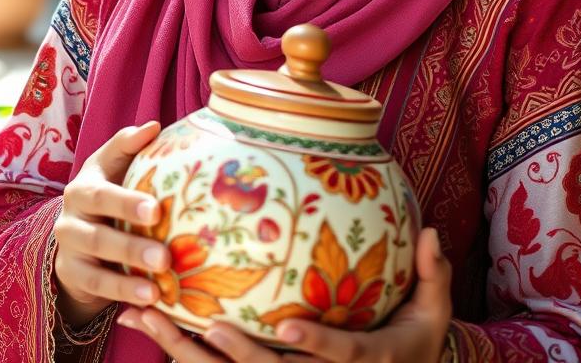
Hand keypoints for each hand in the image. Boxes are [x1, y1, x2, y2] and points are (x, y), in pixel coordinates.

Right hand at [53, 121, 170, 326]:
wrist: (80, 240)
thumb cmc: (111, 194)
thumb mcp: (117, 169)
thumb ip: (131, 147)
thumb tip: (154, 126)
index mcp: (87, 181)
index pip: (104, 180)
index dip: (127, 194)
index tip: (156, 207)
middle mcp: (71, 209)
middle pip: (99, 215)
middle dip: (129, 226)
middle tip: (162, 240)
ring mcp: (68, 242)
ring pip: (97, 250)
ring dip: (130, 264)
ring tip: (161, 271)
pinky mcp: (71, 272)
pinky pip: (96, 284)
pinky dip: (123, 291)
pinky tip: (150, 297)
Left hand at [116, 226, 452, 361]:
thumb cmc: (415, 342)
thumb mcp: (433, 314)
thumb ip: (433, 275)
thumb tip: (431, 230)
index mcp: (366, 361)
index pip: (337, 358)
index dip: (315, 347)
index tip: (289, 329)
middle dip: (236, 355)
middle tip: (205, 324)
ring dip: (185, 352)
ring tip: (147, 314)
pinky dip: (184, 353)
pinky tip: (151, 323)